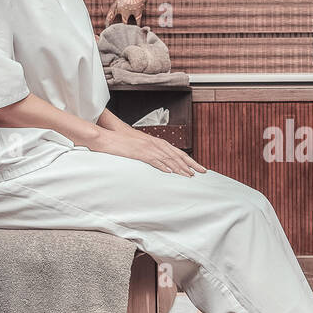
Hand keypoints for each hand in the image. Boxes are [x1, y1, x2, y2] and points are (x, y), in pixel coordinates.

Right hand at [87, 130, 205, 176]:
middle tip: (202, 172)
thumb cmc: (124, 142)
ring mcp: (148, 148)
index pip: (178, 152)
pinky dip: (163, 166)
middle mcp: (155, 144)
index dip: (190, 160)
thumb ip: (152, 153)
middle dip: (191, 164)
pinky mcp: (140, 152)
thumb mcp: (141, 147)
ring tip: (189, 175)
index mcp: (157, 142)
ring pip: (168, 158)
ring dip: (180, 167)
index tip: (199, 167)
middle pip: (177, 155)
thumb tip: (161, 162)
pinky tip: (170, 172)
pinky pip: (153, 160)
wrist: (109, 136)